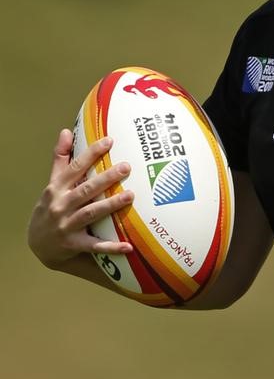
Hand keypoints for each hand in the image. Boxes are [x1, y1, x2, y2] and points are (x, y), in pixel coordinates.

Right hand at [27, 129, 134, 267]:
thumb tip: (66, 131)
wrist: (38, 244)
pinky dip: (111, 247)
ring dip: (110, 205)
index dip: (91, 154)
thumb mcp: (52, 183)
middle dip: (106, 178)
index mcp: (57, 188)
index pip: (75, 167)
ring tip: (130, 195)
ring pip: (91, 213)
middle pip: (85, 190)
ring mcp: (67, 226)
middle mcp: (61, 205)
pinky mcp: (74, 244)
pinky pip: (95, 245)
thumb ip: (61, 159)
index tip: (109, 141)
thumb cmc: (51, 207)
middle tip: (127, 167)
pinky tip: (129, 246)